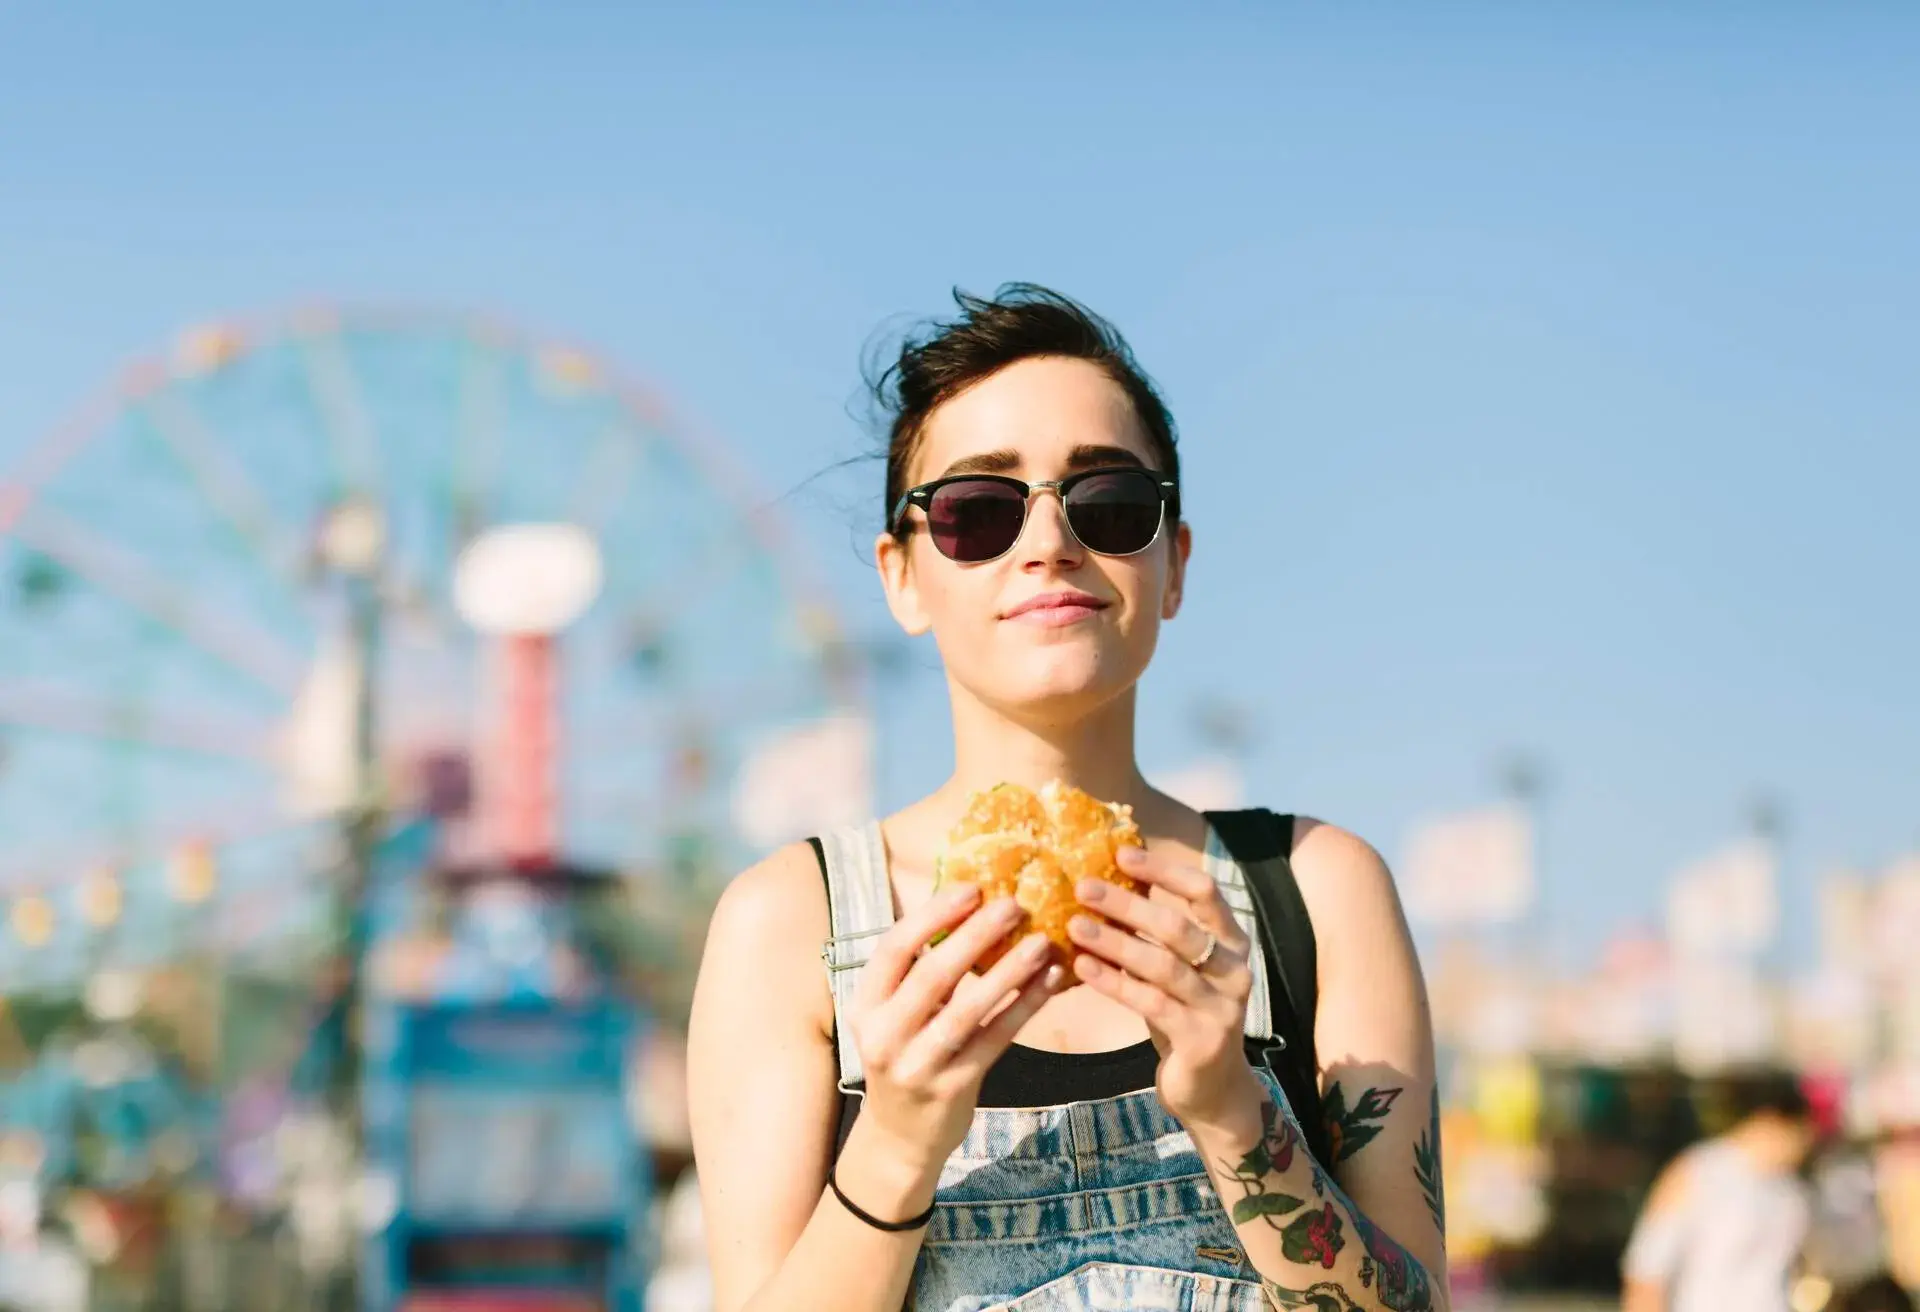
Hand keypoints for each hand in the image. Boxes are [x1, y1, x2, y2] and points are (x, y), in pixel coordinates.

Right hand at [845, 884, 1068, 1175]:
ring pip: (968, 1009)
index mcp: (866, 1006)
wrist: (900, 1137)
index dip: (932, 915)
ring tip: (1040, 941)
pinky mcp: (952, 1087)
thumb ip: (918, 973)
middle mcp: (884, 1035)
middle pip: (932, 975)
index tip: (971, 888)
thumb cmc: (905, 1055)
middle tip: (1013, 904)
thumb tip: (970, 909)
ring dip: (1008, 971)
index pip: (893, 949)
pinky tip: (1049, 981)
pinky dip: (1024, 1007)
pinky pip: (995, 1039)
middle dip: (975, 934)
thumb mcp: (893, 1015)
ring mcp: (917, 1065)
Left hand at [1067, 843, 1265, 1133]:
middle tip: (1083, 887)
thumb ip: (1155, 935)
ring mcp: (1223, 1007)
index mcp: (1232, 942)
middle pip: (1177, 926)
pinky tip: (1083, 968)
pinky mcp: (1203, 1040)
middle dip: (1128, 904)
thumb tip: (1104, 883)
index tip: (1121, 854)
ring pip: (1163, 965)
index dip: (1164, 870)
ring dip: (1115, 942)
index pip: (1205, 891)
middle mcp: (1235, 970)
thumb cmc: (1185, 1015)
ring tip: (1074, 924)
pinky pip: (1152, 1004)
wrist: (1211, 1090)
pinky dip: (1115, 983)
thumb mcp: (1176, 969)